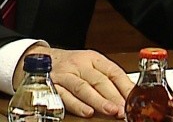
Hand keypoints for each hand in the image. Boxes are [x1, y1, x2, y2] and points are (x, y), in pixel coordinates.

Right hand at [18, 47, 132, 118]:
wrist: (39, 59)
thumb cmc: (71, 65)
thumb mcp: (90, 65)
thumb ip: (107, 78)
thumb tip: (128, 93)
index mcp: (93, 59)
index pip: (113, 71)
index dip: (125, 85)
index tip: (133, 98)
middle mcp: (79, 65)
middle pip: (99, 81)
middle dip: (114, 96)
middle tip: (124, 109)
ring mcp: (65, 75)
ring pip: (83, 88)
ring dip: (99, 101)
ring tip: (111, 111)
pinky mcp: (52, 86)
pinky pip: (65, 96)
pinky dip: (77, 105)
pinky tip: (87, 112)